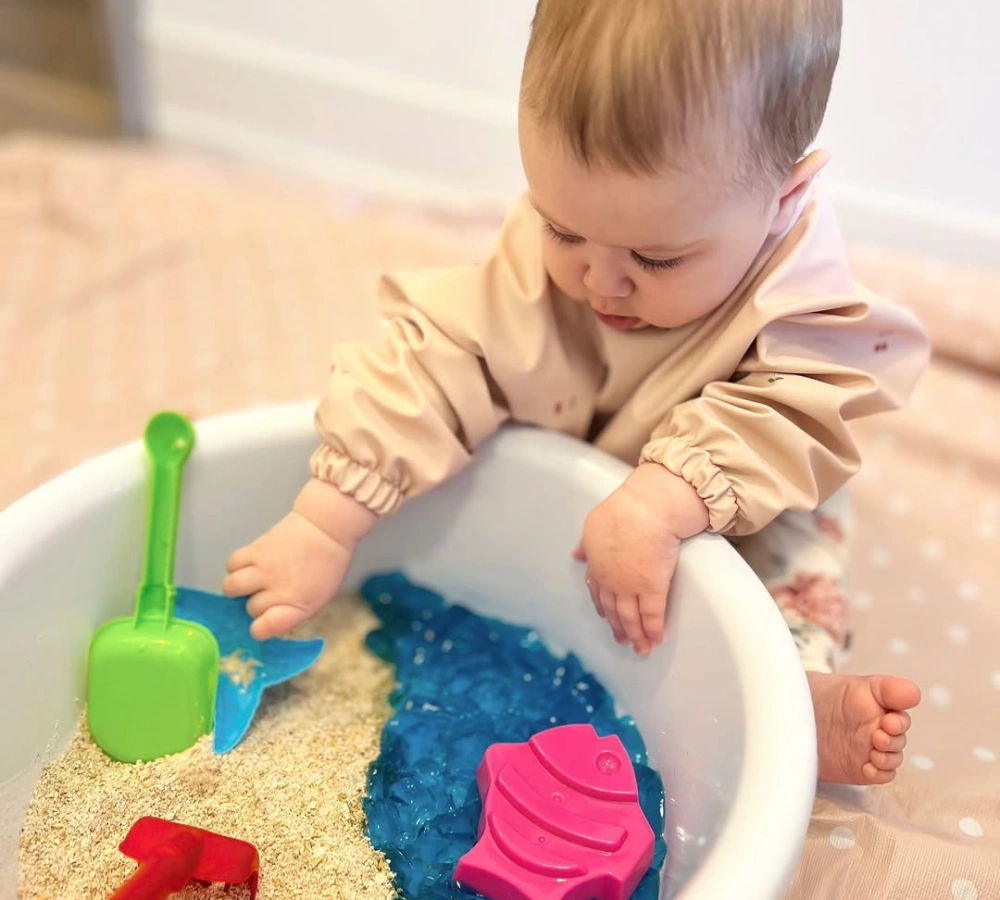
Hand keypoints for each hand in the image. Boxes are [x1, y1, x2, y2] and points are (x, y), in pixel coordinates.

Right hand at [222, 479, 375, 639]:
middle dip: (257, 604)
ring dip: (237, 588)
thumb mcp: (320, 597)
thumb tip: (270, 619)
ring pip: (233, 587)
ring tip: (247, 583)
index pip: (266, 627)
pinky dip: (234, 568)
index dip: (260, 629)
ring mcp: (265, 569)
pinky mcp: (256, 550)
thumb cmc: (328, 564)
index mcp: (299, 606)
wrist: (327, 528)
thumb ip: (295, 611)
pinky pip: (232, 564)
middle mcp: (279, 590)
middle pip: (252, 608)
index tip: (262, 624)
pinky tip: (245, 567)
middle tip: (265, 594)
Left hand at [574, 464, 708, 655]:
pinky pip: (652, 616)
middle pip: (612, 609)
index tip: (605, 616)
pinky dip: (653, 630)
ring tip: (641, 648)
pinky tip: (656, 640)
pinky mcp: (652, 588)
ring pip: (630, 617)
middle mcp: (610, 579)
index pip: (597, 590)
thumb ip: (586, 543)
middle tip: (622, 640)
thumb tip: (575, 554)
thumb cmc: (623, 509)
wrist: (646, 509)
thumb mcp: (594, 524)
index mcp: (596, 563)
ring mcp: (630, 586)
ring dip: (635, 635)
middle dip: (617, 627)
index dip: (602, 605)